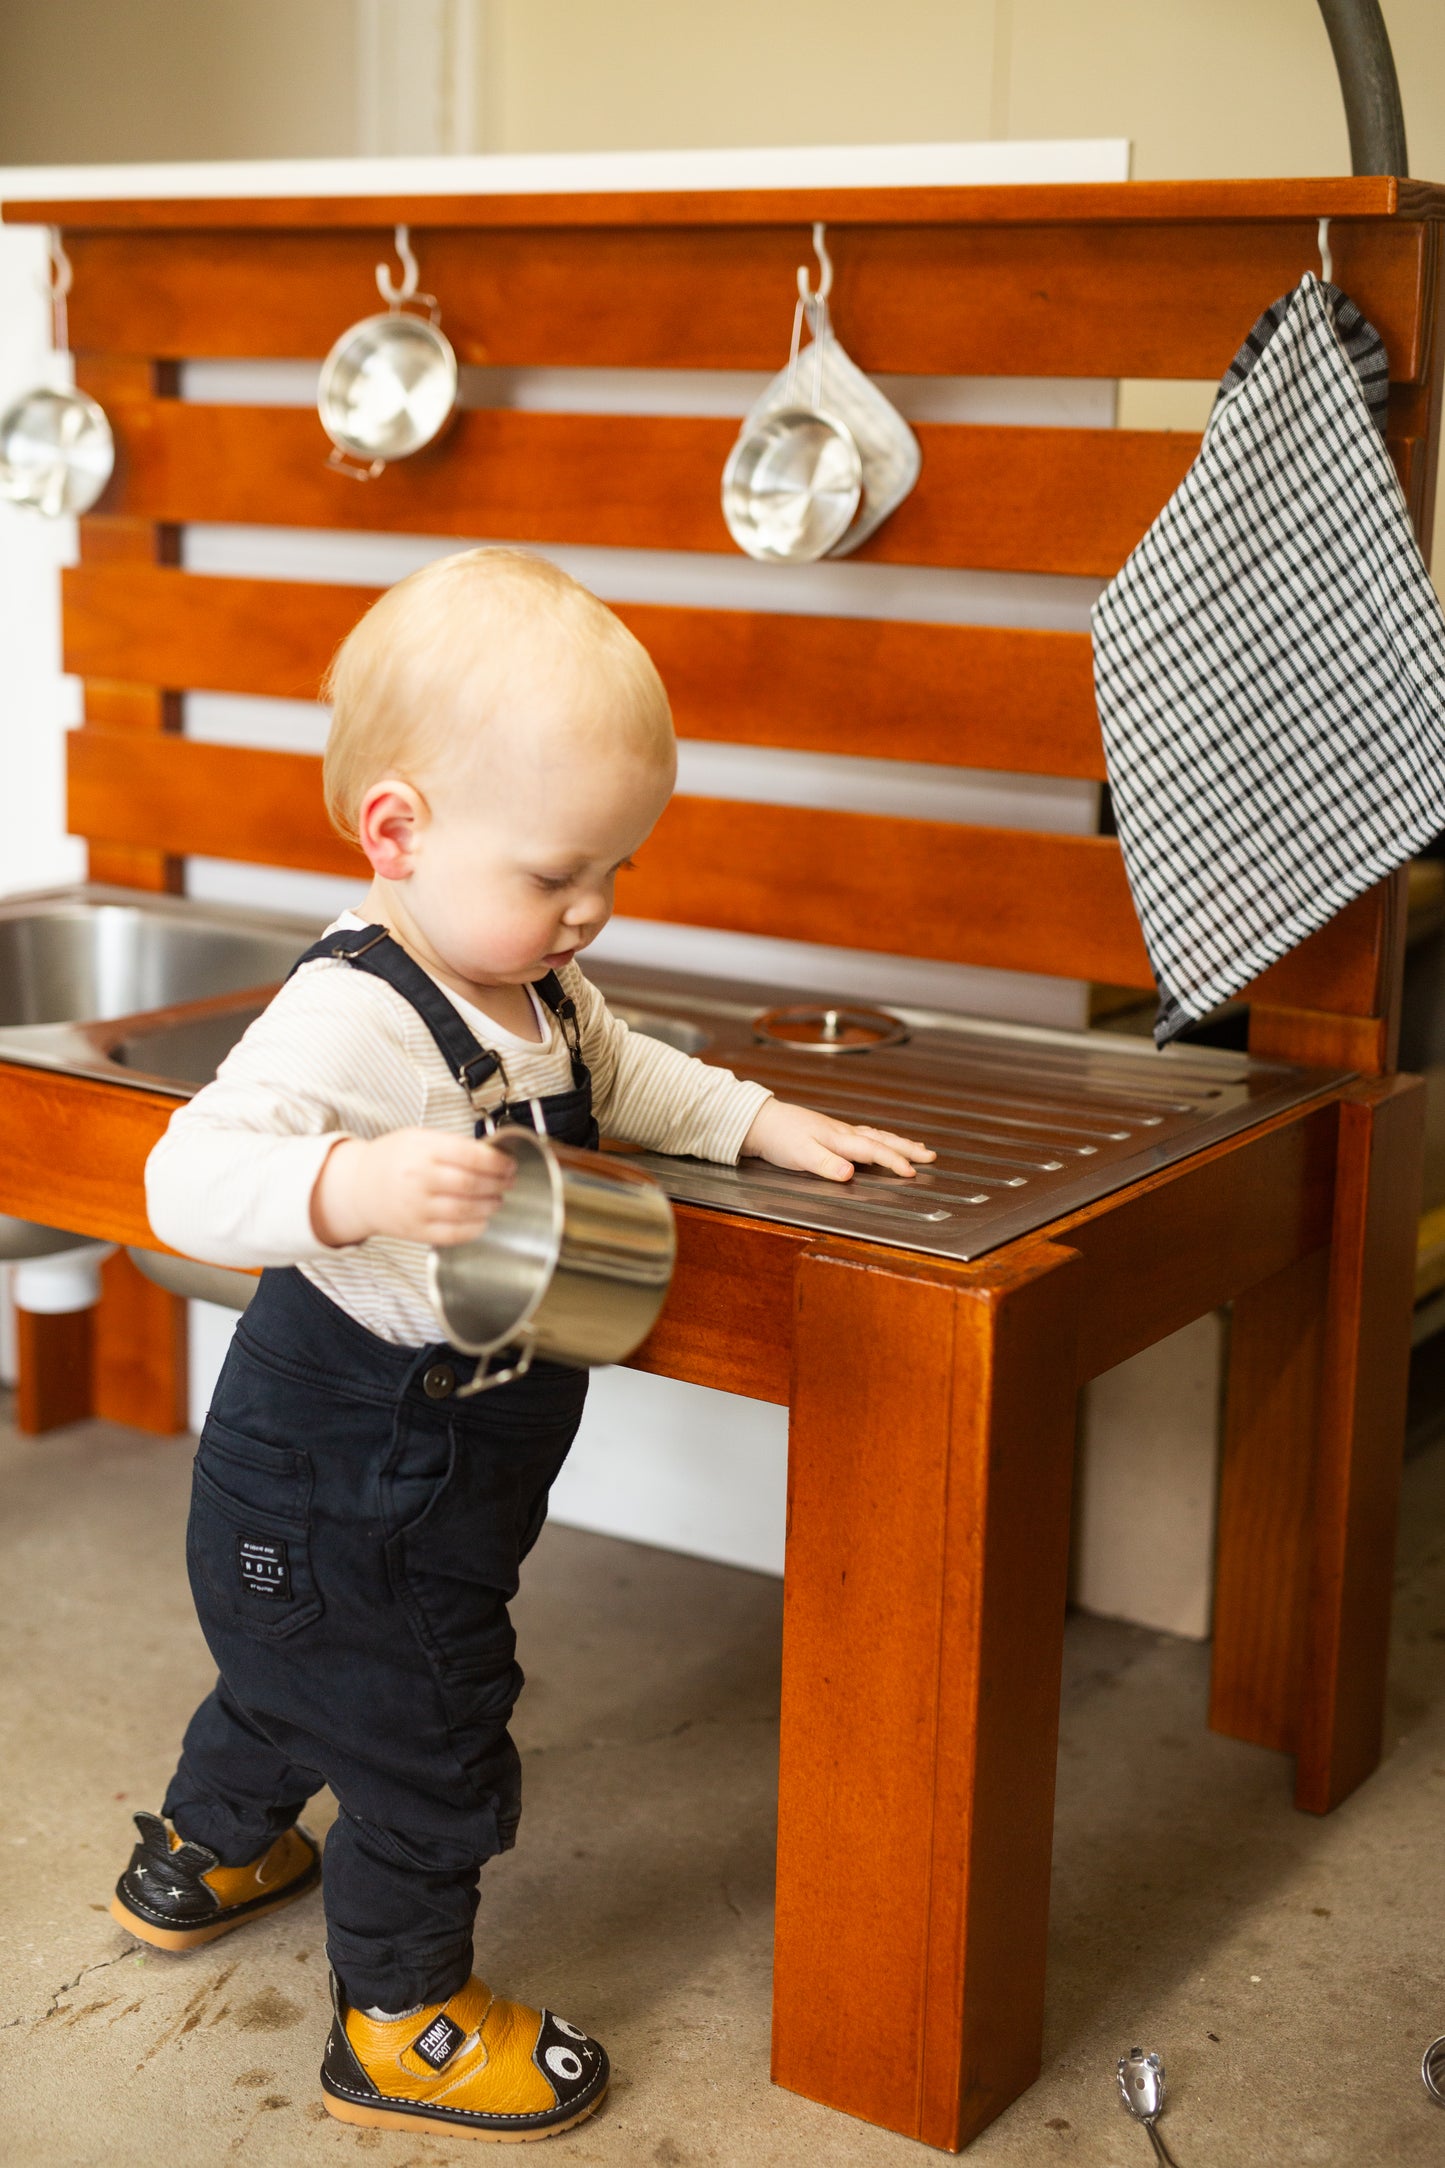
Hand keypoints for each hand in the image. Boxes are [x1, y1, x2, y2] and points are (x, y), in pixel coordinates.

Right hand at [310, 1129, 516, 1247]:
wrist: (359, 1187)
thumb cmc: (394, 1159)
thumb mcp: (420, 1138)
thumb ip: (454, 1145)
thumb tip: (494, 1155)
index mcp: (422, 1150)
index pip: (471, 1155)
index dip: (498, 1162)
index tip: (509, 1164)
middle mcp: (419, 1179)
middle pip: (472, 1184)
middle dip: (498, 1184)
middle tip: (508, 1182)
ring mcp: (416, 1207)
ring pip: (466, 1210)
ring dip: (490, 1205)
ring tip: (497, 1199)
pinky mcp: (416, 1231)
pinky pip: (453, 1234)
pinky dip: (474, 1229)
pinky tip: (482, 1219)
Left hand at [741, 1099, 935, 1182]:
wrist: (759, 1120)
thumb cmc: (778, 1137)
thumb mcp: (800, 1155)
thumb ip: (826, 1165)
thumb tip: (850, 1174)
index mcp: (839, 1139)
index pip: (874, 1151)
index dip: (894, 1162)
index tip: (912, 1172)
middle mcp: (843, 1133)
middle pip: (883, 1140)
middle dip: (908, 1149)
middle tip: (931, 1156)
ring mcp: (838, 1131)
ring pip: (876, 1136)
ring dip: (898, 1142)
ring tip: (917, 1148)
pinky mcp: (831, 1132)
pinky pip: (866, 1135)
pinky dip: (881, 1139)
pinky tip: (881, 1142)